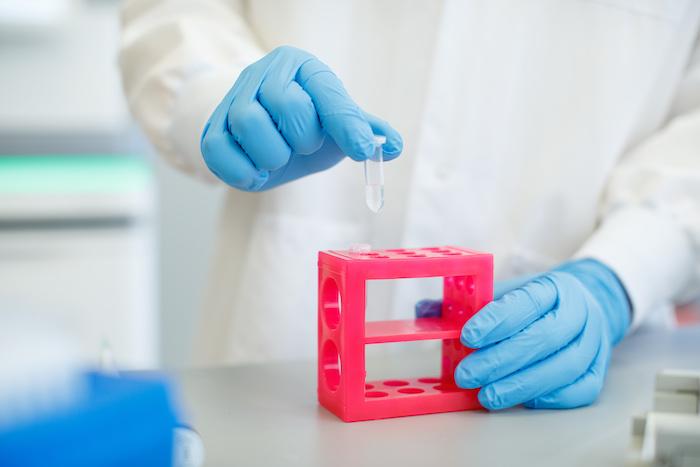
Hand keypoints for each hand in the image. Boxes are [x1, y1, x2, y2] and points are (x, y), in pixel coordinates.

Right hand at [200, 46, 402, 190]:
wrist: (262, 131)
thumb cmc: (307, 126)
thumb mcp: (337, 125)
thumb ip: (363, 131)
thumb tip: (393, 146)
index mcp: (303, 67)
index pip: (328, 95)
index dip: (347, 126)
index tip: (363, 152)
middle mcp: (265, 74)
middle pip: (286, 104)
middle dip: (303, 138)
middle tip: (303, 146)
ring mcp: (234, 99)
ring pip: (249, 122)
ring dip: (273, 155)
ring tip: (280, 158)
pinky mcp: (211, 128)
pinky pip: (218, 150)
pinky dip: (242, 172)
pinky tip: (257, 173)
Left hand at [415, 259, 630, 409]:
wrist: (589, 302)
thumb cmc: (537, 301)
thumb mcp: (507, 291)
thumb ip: (470, 302)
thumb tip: (425, 311)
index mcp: (554, 287)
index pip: (526, 302)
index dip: (496, 321)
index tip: (468, 337)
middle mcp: (579, 313)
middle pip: (543, 339)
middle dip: (500, 360)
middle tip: (467, 375)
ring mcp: (594, 342)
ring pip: (562, 367)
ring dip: (520, 384)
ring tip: (487, 395)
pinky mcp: (600, 369)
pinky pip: (581, 389)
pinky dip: (551, 397)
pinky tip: (523, 400)